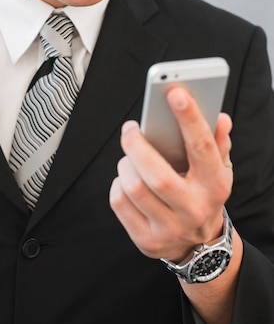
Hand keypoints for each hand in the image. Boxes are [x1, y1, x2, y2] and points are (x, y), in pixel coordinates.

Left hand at [109, 86, 233, 262]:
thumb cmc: (204, 194)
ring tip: (130, 156)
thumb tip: (221, 118)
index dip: (189, 119)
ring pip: (133, 187)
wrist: (200, 246)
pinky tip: (127, 179)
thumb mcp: (219, 170)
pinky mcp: (146, 239)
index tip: (175, 93)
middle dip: (136, 145)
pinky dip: (118, 183)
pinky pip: (119, 201)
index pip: (202, 148)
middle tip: (130, 128)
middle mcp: (193, 209)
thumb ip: (218, 142)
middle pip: (157, 174)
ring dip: (126, 164)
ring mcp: (169, 228)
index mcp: (214, 186)